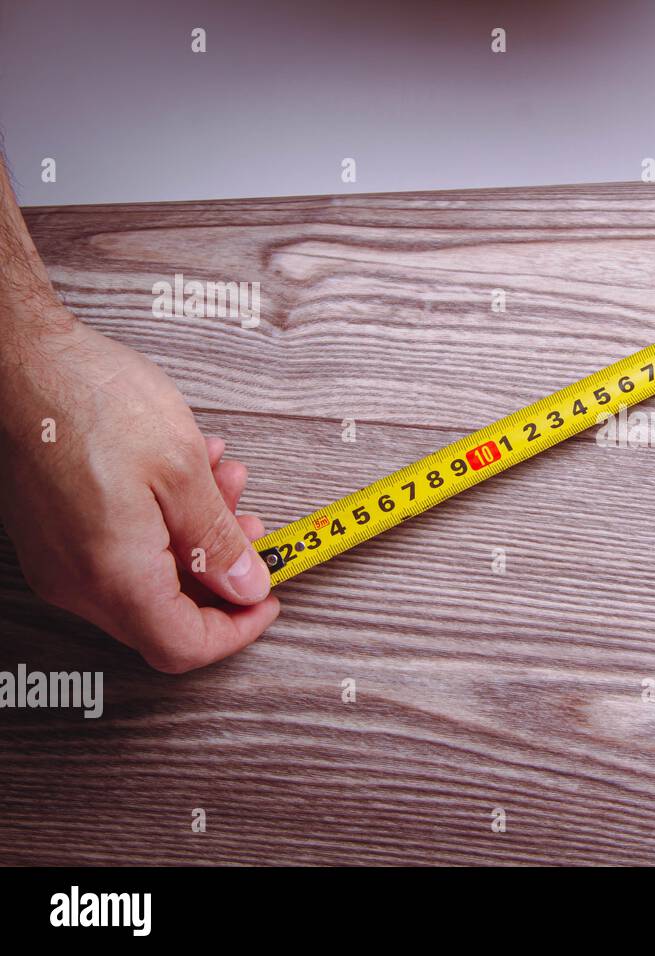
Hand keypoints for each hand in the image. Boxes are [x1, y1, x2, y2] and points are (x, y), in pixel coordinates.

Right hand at [0, 311, 279, 672]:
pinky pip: (119, 551)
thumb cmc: (91, 402)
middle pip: (166, 615)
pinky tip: (187, 474)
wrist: (20, 362)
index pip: (183, 646)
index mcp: (114, 577)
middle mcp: (77, 583)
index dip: (236, 630)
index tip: (268, 599)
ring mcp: (59, 561)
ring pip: (147, 578)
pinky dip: (163, 522)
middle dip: (221, 573)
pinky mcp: (53, 535)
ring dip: (196, 535)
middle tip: (252, 526)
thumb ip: (217, 541)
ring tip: (226, 478)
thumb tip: (246, 587)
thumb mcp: (183, 469)